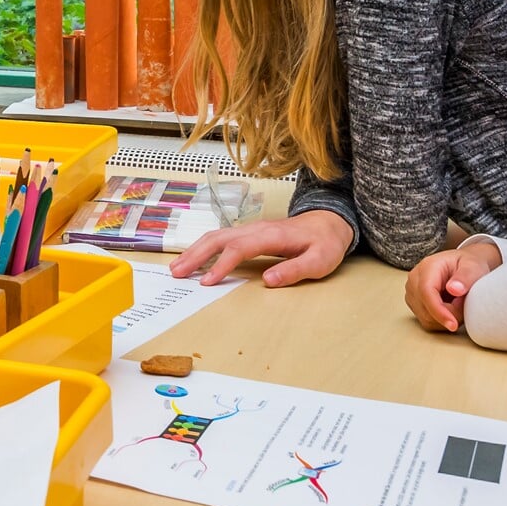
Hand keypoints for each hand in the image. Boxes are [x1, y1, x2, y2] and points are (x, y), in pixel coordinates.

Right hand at [169, 210, 355, 287]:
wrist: (330, 223)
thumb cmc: (325, 243)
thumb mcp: (319, 261)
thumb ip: (295, 270)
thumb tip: (268, 280)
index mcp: (271, 236)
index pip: (239, 248)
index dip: (221, 265)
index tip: (207, 282)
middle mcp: (256, 229)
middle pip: (218, 238)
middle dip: (195, 255)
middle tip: (176, 274)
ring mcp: (251, 229)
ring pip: (216, 236)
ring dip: (194, 251)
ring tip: (177, 268)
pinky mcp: (249, 233)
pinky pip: (220, 237)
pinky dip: (202, 247)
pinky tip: (194, 259)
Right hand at [403, 241, 502, 332]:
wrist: (463, 266)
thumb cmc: (467, 264)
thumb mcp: (473, 267)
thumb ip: (465, 277)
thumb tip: (454, 289)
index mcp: (427, 267)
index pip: (426, 292)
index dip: (438, 311)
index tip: (453, 324)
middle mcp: (415, 280)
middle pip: (425, 309)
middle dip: (448, 315)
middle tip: (465, 304)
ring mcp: (412, 293)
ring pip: (426, 318)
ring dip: (445, 318)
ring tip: (459, 304)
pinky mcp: (415, 304)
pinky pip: (427, 321)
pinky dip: (441, 321)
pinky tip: (451, 309)